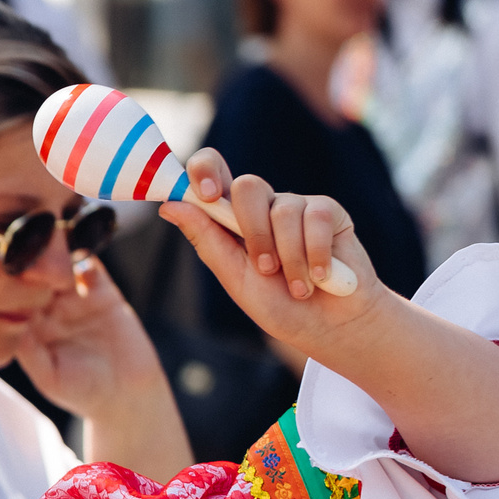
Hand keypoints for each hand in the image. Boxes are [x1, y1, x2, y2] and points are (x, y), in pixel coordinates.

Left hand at [14, 253, 166, 419]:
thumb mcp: (50, 378)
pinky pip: (91, 269)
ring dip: (53, 257)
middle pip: (33, 279)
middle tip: (21, 253)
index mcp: (31, 329)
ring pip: (60, 269)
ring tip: (47, 252)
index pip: (12, 301)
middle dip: (26, 266)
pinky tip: (77, 261)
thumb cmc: (81, 393)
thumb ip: (31, 354)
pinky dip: (83, 260)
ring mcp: (76, 300)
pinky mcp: (103, 294)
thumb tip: (14, 327)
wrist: (127, 395)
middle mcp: (50, 311)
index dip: (5, 288)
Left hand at [160, 150, 386, 361]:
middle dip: (255, 232)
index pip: (211, 172)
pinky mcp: (329, 212)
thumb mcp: (236, 278)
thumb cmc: (279, 305)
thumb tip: (168, 206)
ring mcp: (297, 206)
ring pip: (284, 210)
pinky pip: (316, 219)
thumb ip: (207, 241)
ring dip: (289, 257)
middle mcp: (263, 207)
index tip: (207, 194)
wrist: (330, 326)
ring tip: (299, 287)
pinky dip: (316, 255)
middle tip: (266, 270)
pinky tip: (321, 277)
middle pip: (248, 187)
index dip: (204, 171)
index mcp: (232, 220)